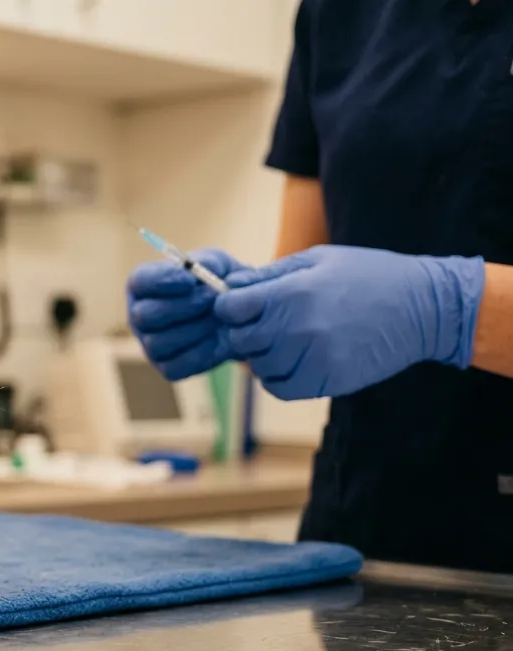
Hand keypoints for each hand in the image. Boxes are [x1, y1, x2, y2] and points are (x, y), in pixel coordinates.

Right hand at [127, 249, 248, 379]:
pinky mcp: (167, 367)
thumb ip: (209, 263)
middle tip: (212, 297)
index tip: (191, 279)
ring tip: (219, 318)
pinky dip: (201, 352)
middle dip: (182, 306)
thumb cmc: (218, 283)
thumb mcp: (218, 264)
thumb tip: (200, 274)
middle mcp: (139, 316)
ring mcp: (150, 345)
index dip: (162, 281)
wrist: (238, 314)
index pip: (139, 282)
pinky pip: (176, 366)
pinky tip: (218, 338)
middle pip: (143, 316)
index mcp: (144, 285)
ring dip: (195, 329)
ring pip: (158, 343)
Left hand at [214, 246, 485, 399]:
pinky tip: (293, 363)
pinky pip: (280, 389)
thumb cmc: (369, 276)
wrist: (423, 307)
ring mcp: (312, 358)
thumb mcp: (318, 259)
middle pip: (240, 340)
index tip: (241, 307)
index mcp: (291, 292)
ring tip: (285, 342)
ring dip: (263, 357)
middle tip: (264, 326)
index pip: (230, 309)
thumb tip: (230, 287)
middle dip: (245, 332)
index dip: (230, 307)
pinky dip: (278, 379)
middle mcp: (297, 328)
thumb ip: (271, 275)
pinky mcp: (328, 380)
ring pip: (258, 367)